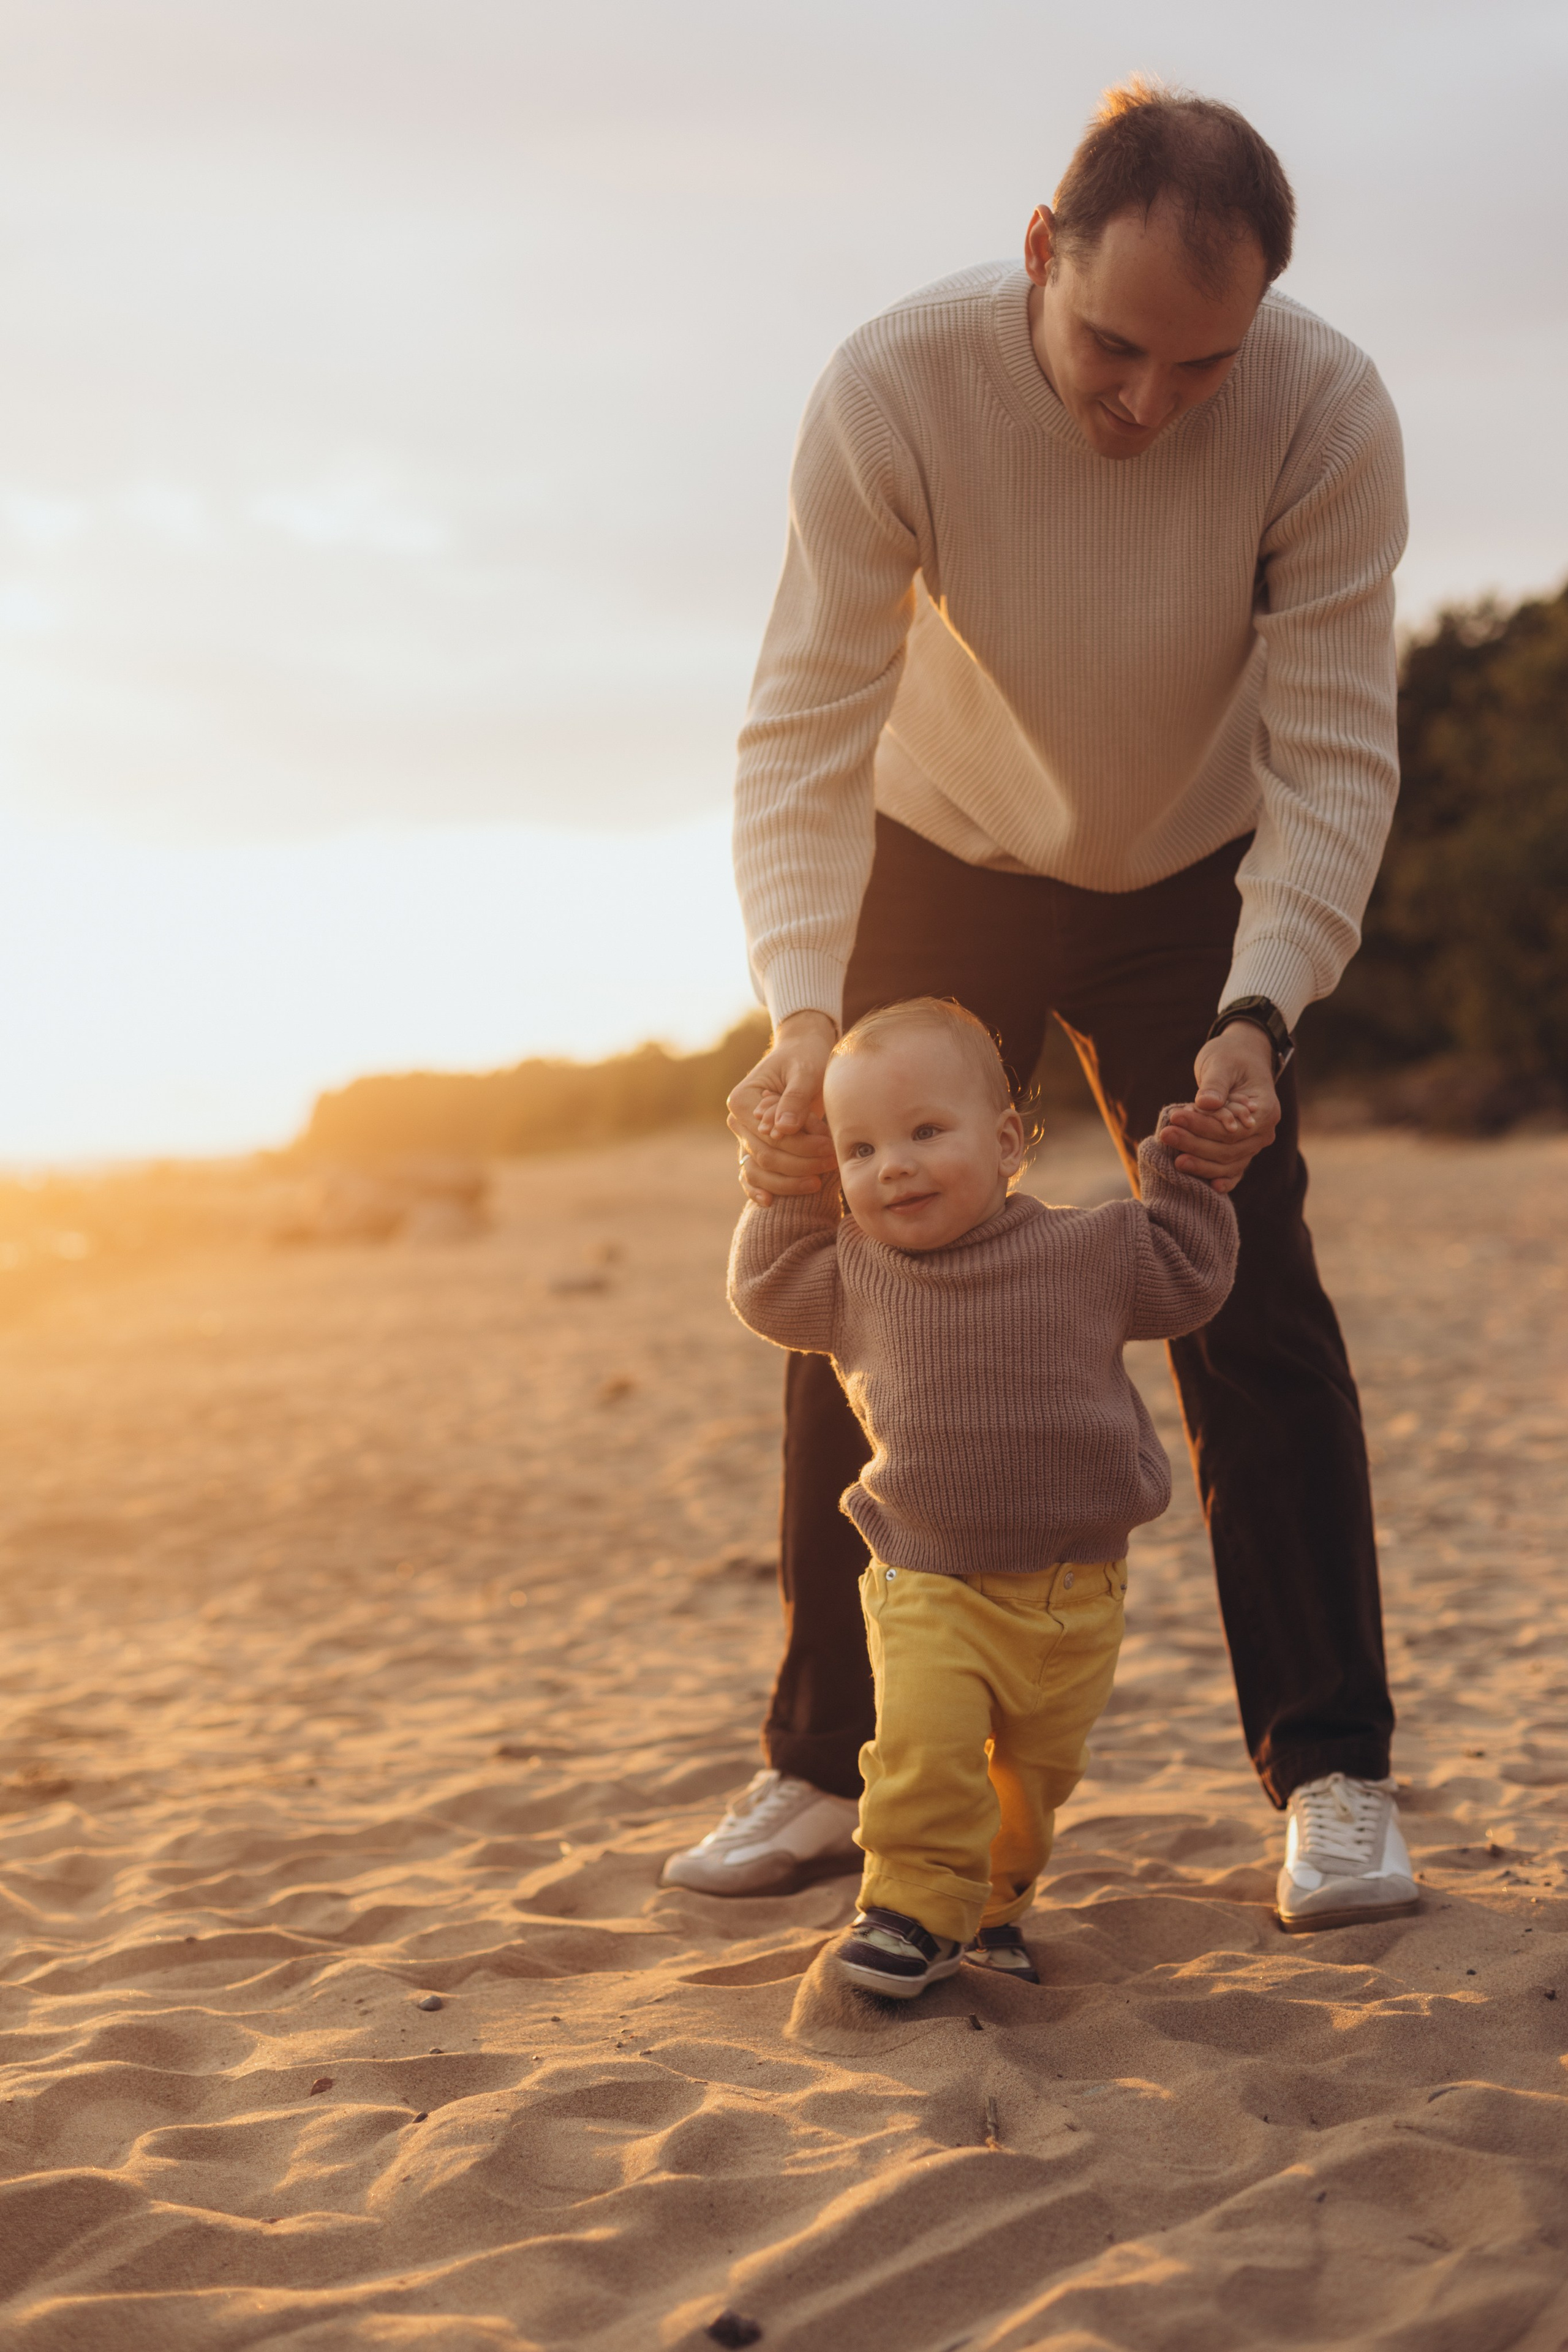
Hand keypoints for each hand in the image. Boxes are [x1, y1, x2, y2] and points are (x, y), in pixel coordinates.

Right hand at [726, 1010, 838, 1205]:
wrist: (802, 1055)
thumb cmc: (805, 1060)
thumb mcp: (804, 1071)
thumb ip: (794, 1098)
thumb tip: (783, 1129)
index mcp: (741, 1101)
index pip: (768, 1135)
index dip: (800, 1145)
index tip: (828, 1145)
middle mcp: (737, 1122)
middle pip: (765, 1156)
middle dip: (800, 1163)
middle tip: (832, 1161)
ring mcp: (744, 1138)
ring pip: (758, 1171)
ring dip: (788, 1181)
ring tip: (818, 1182)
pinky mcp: (755, 1149)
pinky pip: (752, 1176)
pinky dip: (759, 1190)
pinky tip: (771, 1203)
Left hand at [1157, 1021, 1280, 1194]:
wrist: (1241, 1058)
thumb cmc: (1231, 1057)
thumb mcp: (1222, 1063)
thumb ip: (1215, 1084)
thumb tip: (1205, 1103)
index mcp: (1266, 1110)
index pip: (1232, 1129)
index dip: (1203, 1127)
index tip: (1175, 1116)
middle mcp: (1264, 1131)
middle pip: (1229, 1150)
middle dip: (1195, 1144)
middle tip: (1165, 1134)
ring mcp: (1253, 1143)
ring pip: (1229, 1164)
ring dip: (1200, 1164)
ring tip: (1172, 1157)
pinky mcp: (1241, 1148)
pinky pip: (1233, 1170)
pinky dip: (1221, 1179)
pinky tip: (1209, 1188)